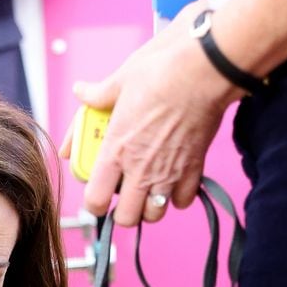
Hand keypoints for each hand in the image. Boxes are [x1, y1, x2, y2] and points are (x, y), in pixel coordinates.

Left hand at [64, 15, 238, 226]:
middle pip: (126, 218)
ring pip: (154, 215)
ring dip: (149, 207)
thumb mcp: (121, 80)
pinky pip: (183, 200)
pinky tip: (174, 181)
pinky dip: (178, 196)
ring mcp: (168, 172)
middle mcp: (140, 169)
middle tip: (124, 195)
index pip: (95, 200)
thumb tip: (82, 91)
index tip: (97, 195)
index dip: (94, 203)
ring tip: (148, 189)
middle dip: (122, 211)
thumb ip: (98, 94)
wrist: (205, 69)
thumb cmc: (162, 71)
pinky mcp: (193, 168)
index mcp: (115, 150)